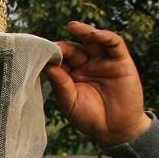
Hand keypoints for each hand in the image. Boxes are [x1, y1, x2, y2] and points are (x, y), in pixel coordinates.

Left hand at [45, 21, 150, 146]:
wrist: (116, 130)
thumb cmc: (89, 118)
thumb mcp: (70, 103)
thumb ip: (61, 85)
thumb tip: (48, 67)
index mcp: (70, 75)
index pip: (58, 60)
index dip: (49, 56)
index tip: (37, 53)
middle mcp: (85, 65)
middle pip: (72, 49)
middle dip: (63, 46)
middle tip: (52, 45)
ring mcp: (103, 62)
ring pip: (93, 41)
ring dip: (84, 31)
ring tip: (73, 27)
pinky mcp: (121, 61)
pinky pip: (114, 44)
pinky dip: (105, 36)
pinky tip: (94, 35)